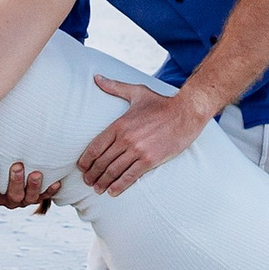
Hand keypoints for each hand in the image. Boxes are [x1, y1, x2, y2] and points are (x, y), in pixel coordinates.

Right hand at [0, 159, 54, 210]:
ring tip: (36, 173)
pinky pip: (46, 195)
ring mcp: (26, 199)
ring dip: (33, 186)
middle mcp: (10, 200)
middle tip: (17, 166)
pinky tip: (56, 182)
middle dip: (15, 182)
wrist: (16, 165)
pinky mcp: (40, 195)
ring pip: (30, 198)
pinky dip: (51, 190)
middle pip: (13, 196)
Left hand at [77, 74, 210, 194]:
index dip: (86, 160)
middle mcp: (126, 139)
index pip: (96, 146)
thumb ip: (114, 87)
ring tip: (97, 188)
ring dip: (102, 182)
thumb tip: (96, 77)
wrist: (187, 112)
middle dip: (92, 174)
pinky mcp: (150, 160)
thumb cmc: (161, 103)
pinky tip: (112, 192)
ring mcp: (138, 150)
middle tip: (87, 181)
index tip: (81, 167)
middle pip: (102, 161)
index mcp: (119, 124)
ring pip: (114, 171)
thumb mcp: (137, 92)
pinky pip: (130, 176)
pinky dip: (119, 186)